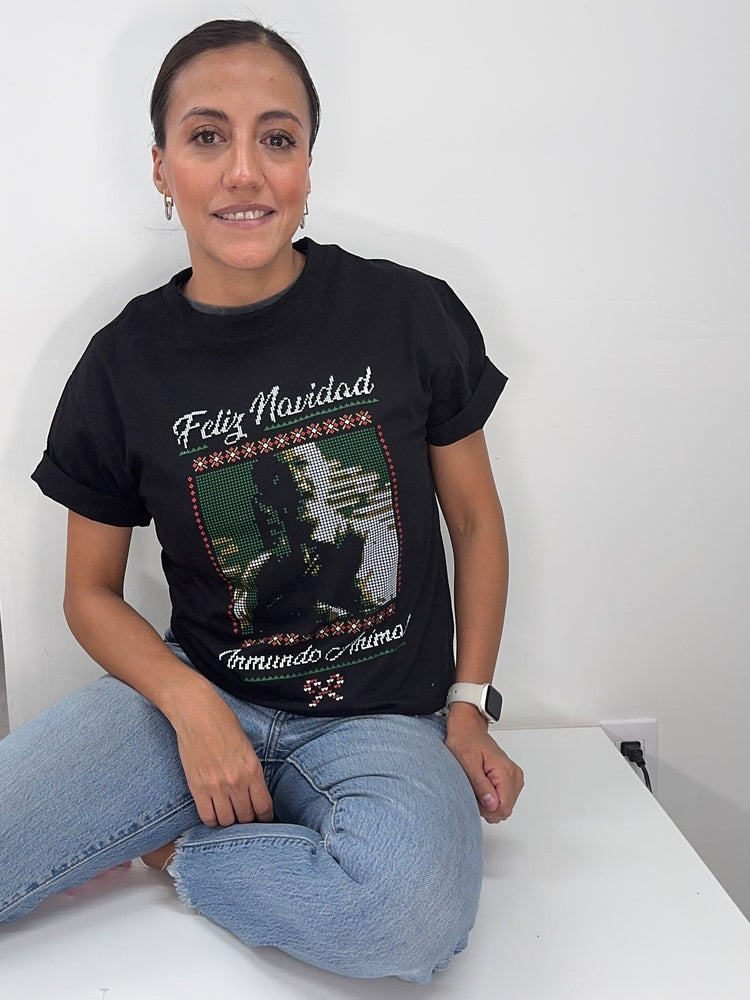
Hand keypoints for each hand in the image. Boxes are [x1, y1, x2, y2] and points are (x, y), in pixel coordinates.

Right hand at [170, 687, 273, 827]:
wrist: (197, 714)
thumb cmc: (224, 724)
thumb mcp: (247, 747)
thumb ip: (251, 771)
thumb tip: (253, 793)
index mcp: (252, 769)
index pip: (264, 807)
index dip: (265, 819)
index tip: (263, 820)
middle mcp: (236, 781)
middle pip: (246, 818)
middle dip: (247, 820)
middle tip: (243, 816)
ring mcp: (216, 786)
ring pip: (226, 821)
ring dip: (228, 821)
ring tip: (228, 814)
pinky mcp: (197, 787)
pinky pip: (207, 817)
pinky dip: (211, 820)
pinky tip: (214, 814)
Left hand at [445, 703, 523, 822]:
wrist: (468, 729)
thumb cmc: (465, 741)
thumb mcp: (467, 762)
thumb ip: (480, 785)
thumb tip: (492, 805)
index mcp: (506, 771)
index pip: (504, 808)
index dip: (486, 809)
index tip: (474, 796)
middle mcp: (514, 775)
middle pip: (505, 809)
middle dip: (486, 806)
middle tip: (473, 788)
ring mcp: (514, 777)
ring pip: (504, 806)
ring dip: (488, 802)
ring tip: (476, 784)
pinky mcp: (510, 778)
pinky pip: (502, 799)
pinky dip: (490, 797)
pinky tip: (481, 785)